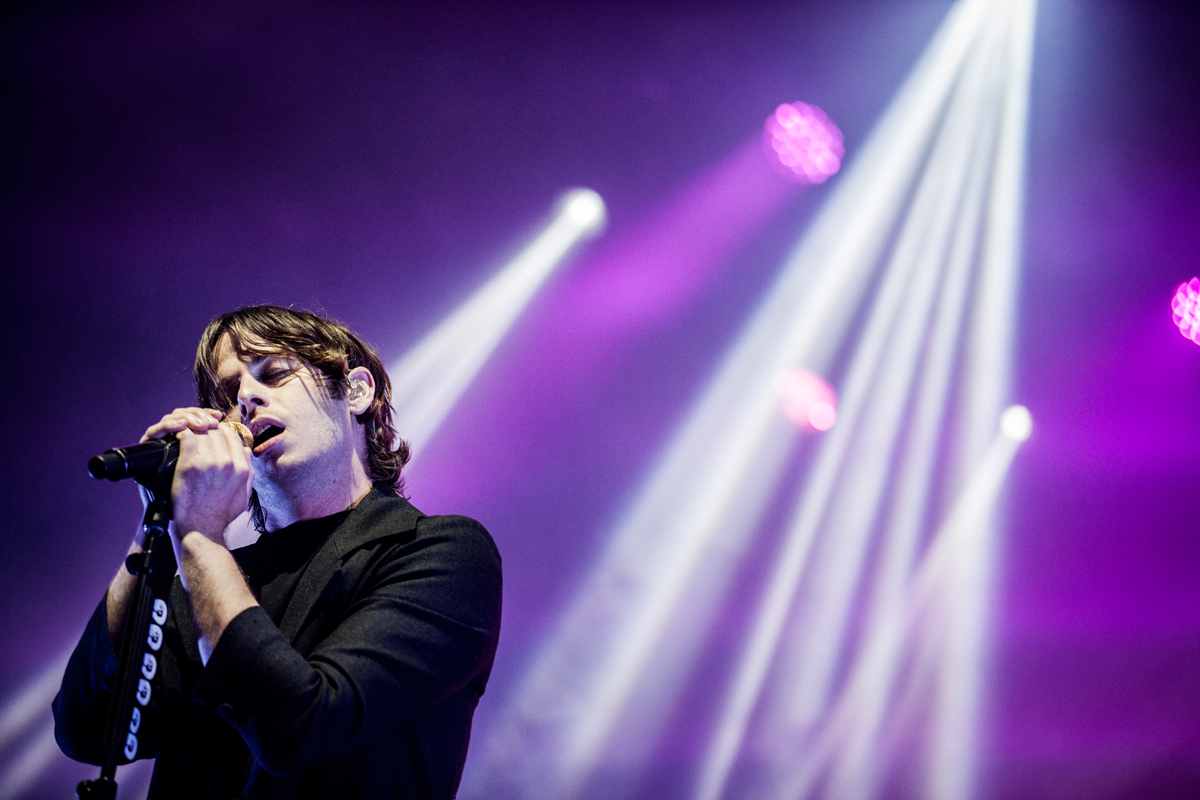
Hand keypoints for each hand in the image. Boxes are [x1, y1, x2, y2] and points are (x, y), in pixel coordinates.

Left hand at [143, 407, 252, 544]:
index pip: (232, 435)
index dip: (220, 430)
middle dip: (205, 428)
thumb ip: (248, 471)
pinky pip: (187, 437)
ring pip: (201, 432)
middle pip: (216, 431)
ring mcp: (209, 463)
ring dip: (192, 428)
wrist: (201, 530)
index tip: (210, 432)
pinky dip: (181, 432)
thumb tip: (246, 451)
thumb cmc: (221, 515)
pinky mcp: (190, 465)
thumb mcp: (245, 494)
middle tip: (194, 430)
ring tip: (184, 430)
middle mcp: (228, 462)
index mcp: (242, 468)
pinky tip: (177, 435)